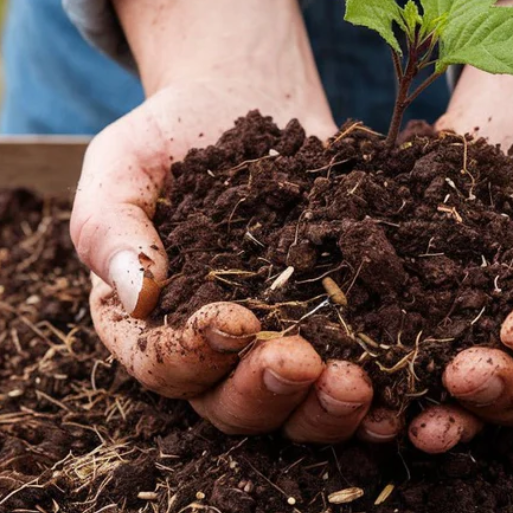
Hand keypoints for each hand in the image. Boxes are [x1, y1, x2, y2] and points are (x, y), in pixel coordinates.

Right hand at [72, 0, 402, 443]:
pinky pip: (356, 377)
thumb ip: (108, 223)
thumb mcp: (122, 162)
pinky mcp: (337, 331)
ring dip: (328, 408)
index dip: (194, 354)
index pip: (163, 365)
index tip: (231, 320)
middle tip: (303, 361)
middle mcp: (212, 356)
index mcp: (147, 327)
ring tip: (359, 380)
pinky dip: (380, 394)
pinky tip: (404, 391)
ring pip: (298, 409)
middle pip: (232, 406)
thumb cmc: (172, 135)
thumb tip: (137, 293)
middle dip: (268, 390)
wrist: (248, 103)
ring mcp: (279, 348)